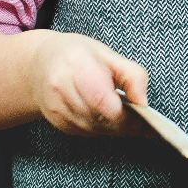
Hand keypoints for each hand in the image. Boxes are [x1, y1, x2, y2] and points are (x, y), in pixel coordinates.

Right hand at [21, 30, 151, 137]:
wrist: (40, 64)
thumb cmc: (79, 56)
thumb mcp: (109, 55)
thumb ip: (132, 76)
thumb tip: (143, 102)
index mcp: (77, 67)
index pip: (103, 101)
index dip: (126, 115)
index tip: (146, 120)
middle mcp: (61, 89)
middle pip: (99, 118)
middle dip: (125, 125)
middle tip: (146, 124)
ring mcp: (56, 108)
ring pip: (94, 129)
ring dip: (115, 129)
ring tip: (132, 122)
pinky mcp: (56, 121)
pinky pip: (85, 132)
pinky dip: (102, 129)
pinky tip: (111, 121)